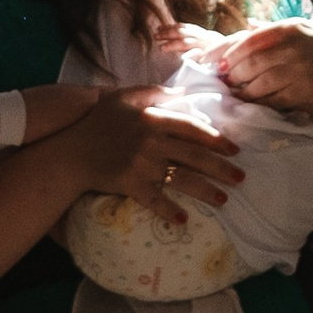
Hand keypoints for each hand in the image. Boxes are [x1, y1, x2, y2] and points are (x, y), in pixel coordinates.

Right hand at [65, 86, 244, 230]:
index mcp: (153, 118)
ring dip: (206, 191)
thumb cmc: (100, 120)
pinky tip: (183, 220)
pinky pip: (155, 200)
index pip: (193, 128)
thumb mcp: (126, 96)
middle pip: (195, 156)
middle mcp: (151, 141)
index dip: (217, 140)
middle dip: (221, 169)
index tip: (235, 150)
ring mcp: (141, 164)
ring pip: (182, 179)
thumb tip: (183, 95)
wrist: (71, 149)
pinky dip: (169, 212)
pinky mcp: (130, 183)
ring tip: (224, 200)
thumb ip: (155, 92)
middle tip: (241, 178)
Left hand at [221, 24, 312, 123]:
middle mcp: (292, 47)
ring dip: (241, 90)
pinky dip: (257, 101)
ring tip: (235, 91)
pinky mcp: (304, 91)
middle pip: (247, 63)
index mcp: (288, 28)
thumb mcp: (303, 29)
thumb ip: (273, 30)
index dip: (222, 52)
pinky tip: (251, 101)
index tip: (208, 61)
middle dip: (231, 74)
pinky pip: (271, 99)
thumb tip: (245, 27)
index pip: (245, 40)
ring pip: (256, 83)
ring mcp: (299, 70)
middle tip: (222, 80)